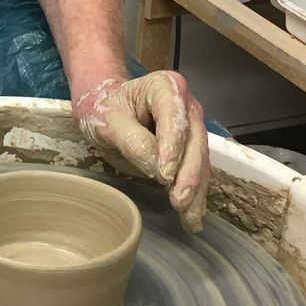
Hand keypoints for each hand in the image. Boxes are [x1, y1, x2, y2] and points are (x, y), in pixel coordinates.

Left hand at [74, 71, 209, 232]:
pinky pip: (196, 172)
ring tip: (190, 217)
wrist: (107, 108)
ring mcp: (192, 127)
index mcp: (165, 87)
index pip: (174, 118)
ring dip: (196, 191)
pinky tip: (192, 215)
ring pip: (200, 160)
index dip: (173, 147)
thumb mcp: (107, 121)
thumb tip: (156, 167)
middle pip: (194, 142)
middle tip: (180, 201)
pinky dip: (195, 195)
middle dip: (189, 175)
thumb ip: (132, 140)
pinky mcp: (191, 148)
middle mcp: (186, 105)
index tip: (165, 175)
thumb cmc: (105, 109)